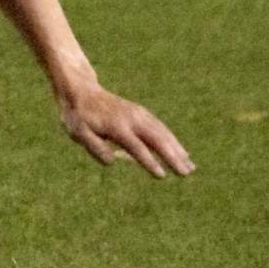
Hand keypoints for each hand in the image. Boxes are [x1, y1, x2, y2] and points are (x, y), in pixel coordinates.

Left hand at [58, 84, 193, 177]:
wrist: (82, 92)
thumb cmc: (78, 117)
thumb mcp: (78, 133)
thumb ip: (94, 147)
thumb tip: (112, 161)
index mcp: (116, 126)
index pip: (136, 147)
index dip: (149, 162)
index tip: (162, 176)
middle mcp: (132, 119)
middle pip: (156, 139)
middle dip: (172, 157)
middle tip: (185, 173)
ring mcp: (139, 114)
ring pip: (163, 133)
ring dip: (177, 149)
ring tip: (190, 166)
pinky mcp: (142, 113)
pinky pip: (161, 128)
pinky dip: (173, 140)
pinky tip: (181, 151)